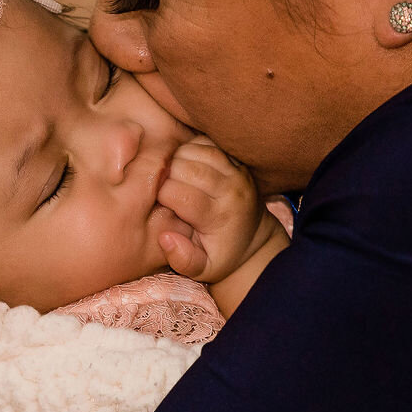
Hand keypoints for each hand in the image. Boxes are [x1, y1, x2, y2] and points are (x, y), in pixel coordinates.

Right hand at [156, 138, 282, 285]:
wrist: (253, 239)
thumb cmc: (221, 254)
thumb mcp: (203, 269)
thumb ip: (183, 260)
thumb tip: (165, 237)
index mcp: (220, 216)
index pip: (179, 194)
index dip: (160, 196)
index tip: (158, 204)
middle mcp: (231, 190)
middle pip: (186, 168)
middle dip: (165, 175)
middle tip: (160, 187)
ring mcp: (236, 171)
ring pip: (196, 150)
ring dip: (175, 159)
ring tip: (169, 176)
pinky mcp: (236, 160)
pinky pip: (206, 142)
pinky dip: (188, 148)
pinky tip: (182, 164)